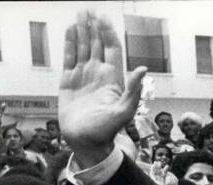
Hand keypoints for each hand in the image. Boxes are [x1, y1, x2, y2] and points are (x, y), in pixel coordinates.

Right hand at [59, 11, 146, 164]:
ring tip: (80, 14)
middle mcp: (98, 75)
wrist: (86, 143)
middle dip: (94, 27)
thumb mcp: (123, 112)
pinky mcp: (68, 82)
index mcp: (113, 80)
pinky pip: (69, 58)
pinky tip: (70, 31)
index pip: (112, 50)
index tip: (103, 18)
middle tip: (89, 10)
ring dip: (82, 32)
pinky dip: (69, 43)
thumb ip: (133, 91)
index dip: (108, 34)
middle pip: (98, 45)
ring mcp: (83, 77)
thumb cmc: (106, 132)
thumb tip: (143, 69)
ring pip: (83, 48)